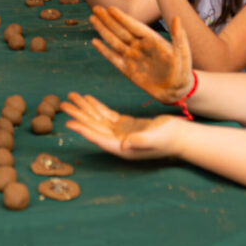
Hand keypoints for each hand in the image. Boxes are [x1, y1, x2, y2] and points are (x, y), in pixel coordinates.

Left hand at [61, 93, 180, 159]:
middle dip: (78, 115)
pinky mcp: (126, 125)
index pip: (98, 138)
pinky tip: (87, 99)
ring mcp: (121, 133)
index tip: (69, 123)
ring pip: (98, 119)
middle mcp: (118, 142)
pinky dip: (96, 106)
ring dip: (84, 108)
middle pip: (94, 127)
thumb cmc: (170, 139)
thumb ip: (140, 141)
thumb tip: (125, 144)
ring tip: (71, 97)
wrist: (182, 136)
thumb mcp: (155, 138)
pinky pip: (107, 114)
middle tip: (63, 104)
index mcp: (123, 148)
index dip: (83, 130)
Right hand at [90, 6, 193, 104]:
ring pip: (114, 41)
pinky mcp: (128, 71)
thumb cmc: (183, 72)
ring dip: (103, 30)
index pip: (134, 26)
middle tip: (95, 7)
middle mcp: (140, 46)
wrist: (177, 92)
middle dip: (108, 19)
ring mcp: (132, 58)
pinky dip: (104, 50)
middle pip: (120, 30)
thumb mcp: (183, 55)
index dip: (122, 17)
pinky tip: (95, 42)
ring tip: (92, 19)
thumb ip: (179, 37)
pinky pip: (113, 58)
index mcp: (152, 40)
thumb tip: (177, 17)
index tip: (110, 8)